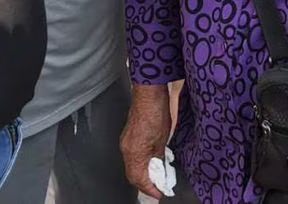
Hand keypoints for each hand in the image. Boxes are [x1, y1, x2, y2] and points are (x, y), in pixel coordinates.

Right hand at [120, 83, 171, 198]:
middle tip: (158, 187)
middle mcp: (126, 149)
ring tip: (156, 176)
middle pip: (132, 175)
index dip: (149, 188)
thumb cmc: (156, 112)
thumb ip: (158, 157)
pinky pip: (132, 156)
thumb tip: (159, 169)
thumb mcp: (162, 140)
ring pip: (131, 165)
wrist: (148, 93)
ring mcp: (126, 142)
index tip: (159, 193)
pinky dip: (140, 162)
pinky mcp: (128, 136)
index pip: (138, 179)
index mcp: (134, 153)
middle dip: (145, 184)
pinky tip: (151, 161)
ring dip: (142, 173)